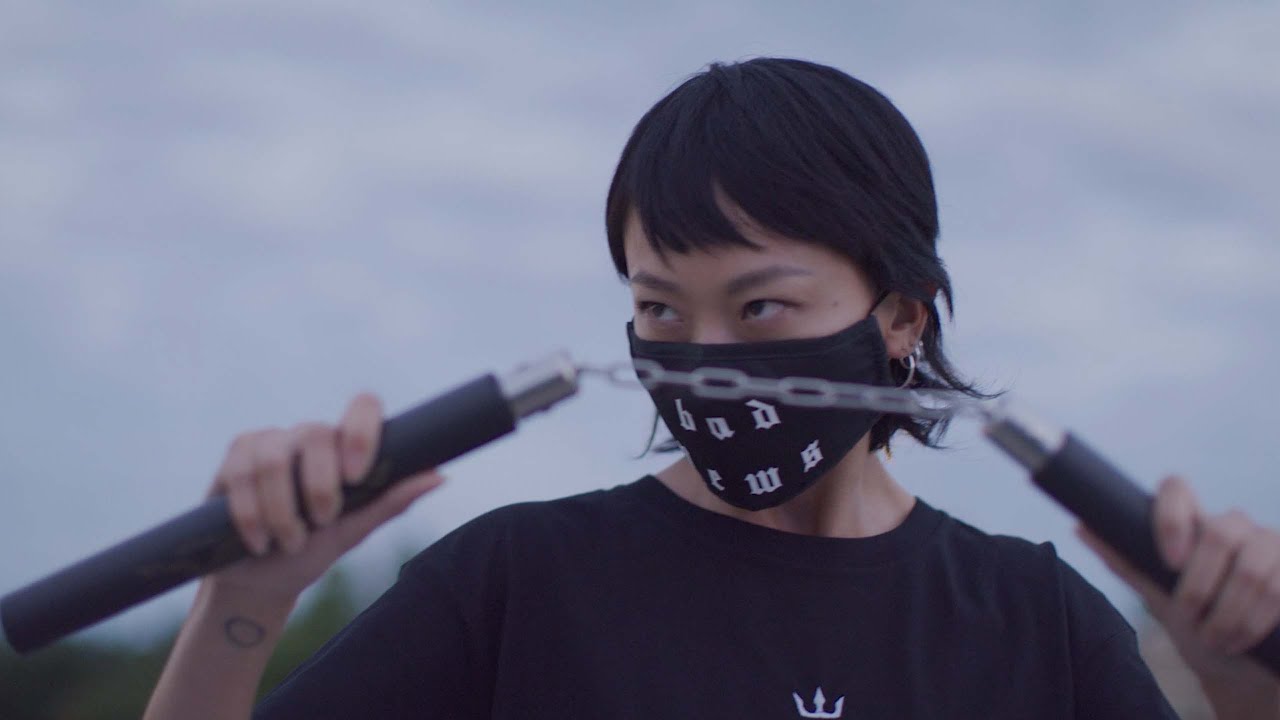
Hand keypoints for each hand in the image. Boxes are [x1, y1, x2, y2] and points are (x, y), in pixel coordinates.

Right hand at [204, 392, 444, 603]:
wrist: (258, 582)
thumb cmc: (312, 551)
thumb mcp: (354, 531)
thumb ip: (391, 501)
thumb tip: (440, 475)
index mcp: (345, 447)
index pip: (362, 406)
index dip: (361, 431)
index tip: (356, 477)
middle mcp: (308, 437)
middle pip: (314, 433)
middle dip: (318, 486)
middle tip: (322, 524)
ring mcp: (269, 442)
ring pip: (274, 458)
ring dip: (282, 510)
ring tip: (289, 543)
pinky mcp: (234, 459)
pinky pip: (240, 473)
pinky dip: (251, 514)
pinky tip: (258, 541)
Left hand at [1077, 476, 1279, 707]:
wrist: (1237, 667)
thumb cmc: (1192, 624)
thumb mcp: (1155, 594)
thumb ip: (1124, 559)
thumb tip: (1081, 526)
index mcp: (1192, 523)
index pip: (1177, 489)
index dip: (1172, 516)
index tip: (1169, 561)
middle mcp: (1233, 526)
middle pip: (1219, 532)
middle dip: (1201, 585)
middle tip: (1190, 620)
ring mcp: (1271, 545)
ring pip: (1253, 566)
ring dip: (1230, 612)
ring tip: (1216, 639)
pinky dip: (1256, 620)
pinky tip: (1242, 639)